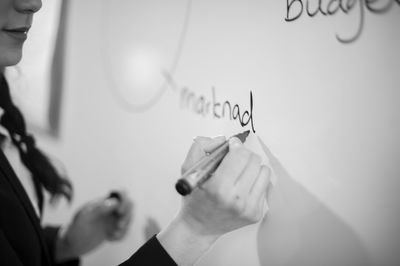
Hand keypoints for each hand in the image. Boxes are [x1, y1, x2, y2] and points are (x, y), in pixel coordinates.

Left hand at [55, 191, 132, 261]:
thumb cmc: (75, 228)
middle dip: (127, 215)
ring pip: (129, 217)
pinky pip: (125, 230)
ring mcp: (113, 219)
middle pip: (129, 204)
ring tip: (113, 234)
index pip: (121, 193)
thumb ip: (98, 208)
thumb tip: (114, 202)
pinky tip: (110, 239)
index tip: (119, 212)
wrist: (71, 244)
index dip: (125, 200)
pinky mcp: (114, 229)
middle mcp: (111, 208)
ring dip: (125, 226)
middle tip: (119, 225)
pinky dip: (121, 235)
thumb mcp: (84, 218)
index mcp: (104, 201)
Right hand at [158, 135, 271, 264]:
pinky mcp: (256, 214)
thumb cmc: (194, 197)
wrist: (199, 227)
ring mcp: (248, 208)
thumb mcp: (189, 168)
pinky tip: (242, 186)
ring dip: (252, 167)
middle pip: (254, 161)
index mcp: (218, 187)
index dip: (236, 146)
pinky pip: (264, 186)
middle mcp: (236, 199)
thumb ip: (201, 146)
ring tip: (240, 172)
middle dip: (244, 155)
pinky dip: (254, 181)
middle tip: (234, 158)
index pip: (240, 155)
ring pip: (264, 172)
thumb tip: (223, 139)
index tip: (231, 146)